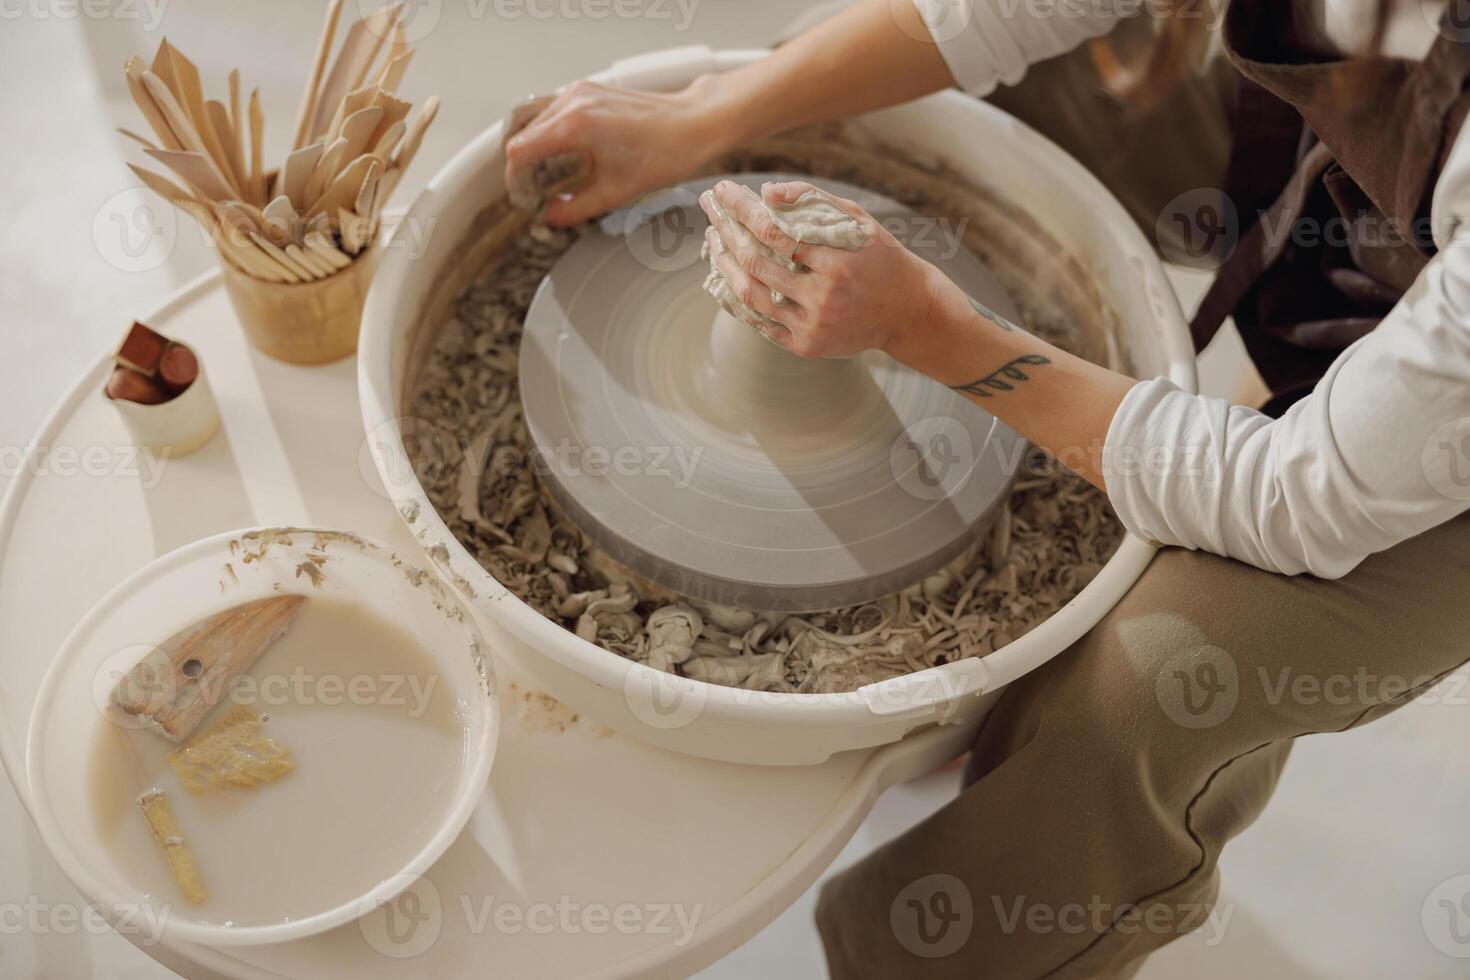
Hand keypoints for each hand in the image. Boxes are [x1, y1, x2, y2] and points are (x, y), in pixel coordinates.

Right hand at [503, 78, 728, 226]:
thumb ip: (575, 208)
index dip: (516, 180)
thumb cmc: (664, 153)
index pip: (520, 151)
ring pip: (535, 123)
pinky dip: (548, 135)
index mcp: (575, 125)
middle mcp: (573, 101)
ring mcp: (580, 91)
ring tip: (545, 178)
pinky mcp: (588, 90)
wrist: (693, 124)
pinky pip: (553, 112)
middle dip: (524, 168)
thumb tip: (549, 217)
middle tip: (534, 195)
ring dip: (534, 150)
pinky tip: (561, 156)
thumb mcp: (615, 192)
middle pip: (523, 136)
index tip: (525, 200)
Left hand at [698, 179, 954, 359]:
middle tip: (709, 208)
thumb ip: (813, 200)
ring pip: (751, 294)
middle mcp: (824, 296)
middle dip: (726, 229)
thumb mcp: (856, 219)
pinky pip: (759, 322)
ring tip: (713, 240)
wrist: (906, 311)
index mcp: (837, 261)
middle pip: (756, 261)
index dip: (742, 208)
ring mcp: (813, 325)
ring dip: (724, 264)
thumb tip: (766, 192)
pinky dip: (735, 299)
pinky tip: (724, 276)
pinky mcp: (805, 346)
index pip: (774, 231)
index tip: (723, 190)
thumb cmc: (877, 255)